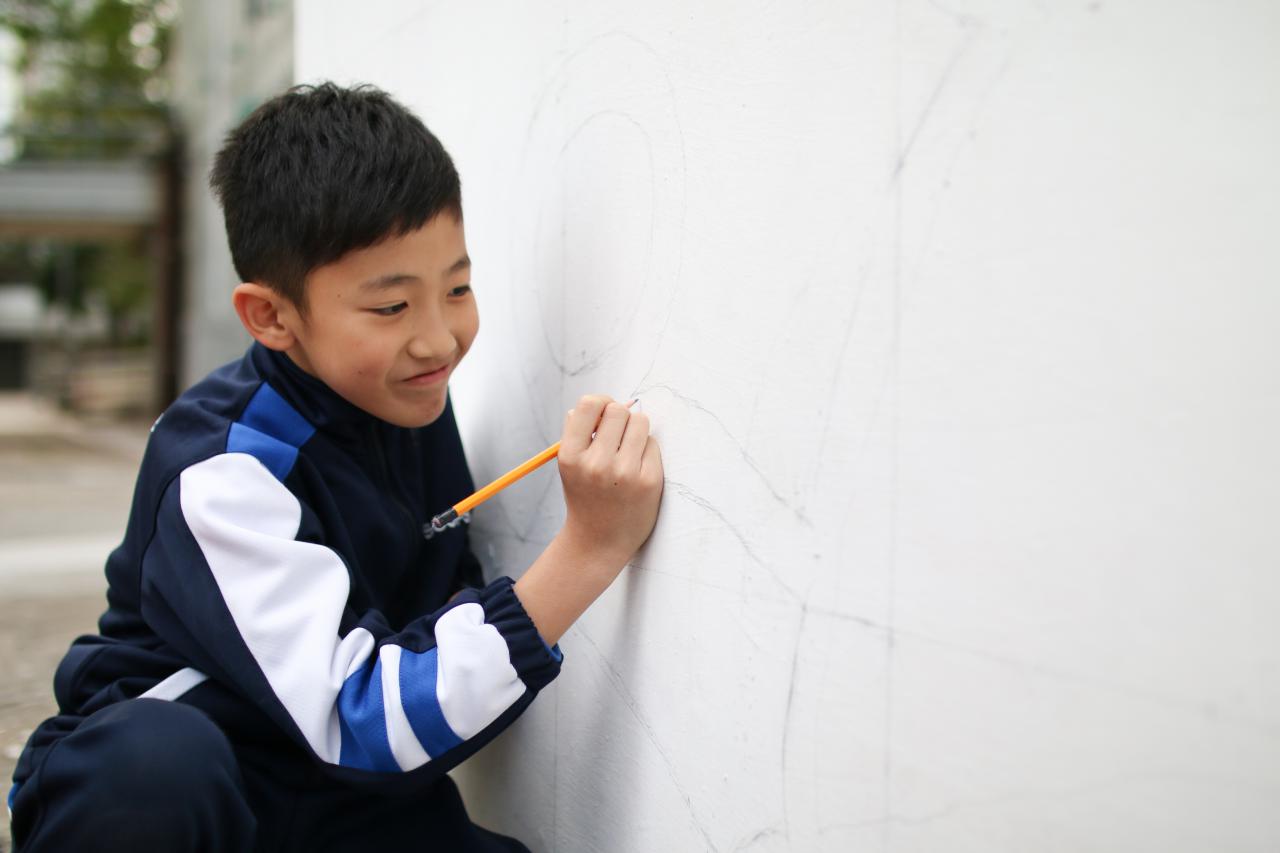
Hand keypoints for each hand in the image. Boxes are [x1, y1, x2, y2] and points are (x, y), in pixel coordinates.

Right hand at [557, 395, 663, 564]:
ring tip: (628, 449)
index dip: (600, 402)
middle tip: (617, 435)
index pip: (588, 404)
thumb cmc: (586, 494)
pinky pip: (653, 444)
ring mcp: (624, 473)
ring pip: (640, 422)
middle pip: (618, 410)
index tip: (603, 415)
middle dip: (620, 417)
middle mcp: (596, 464)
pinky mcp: (649, 481)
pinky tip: (637, 468)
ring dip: (636, 430)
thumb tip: (606, 402)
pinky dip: (646, 450)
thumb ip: (579, 431)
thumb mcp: (570, 464)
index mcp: (571, 456)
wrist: (599, 541)